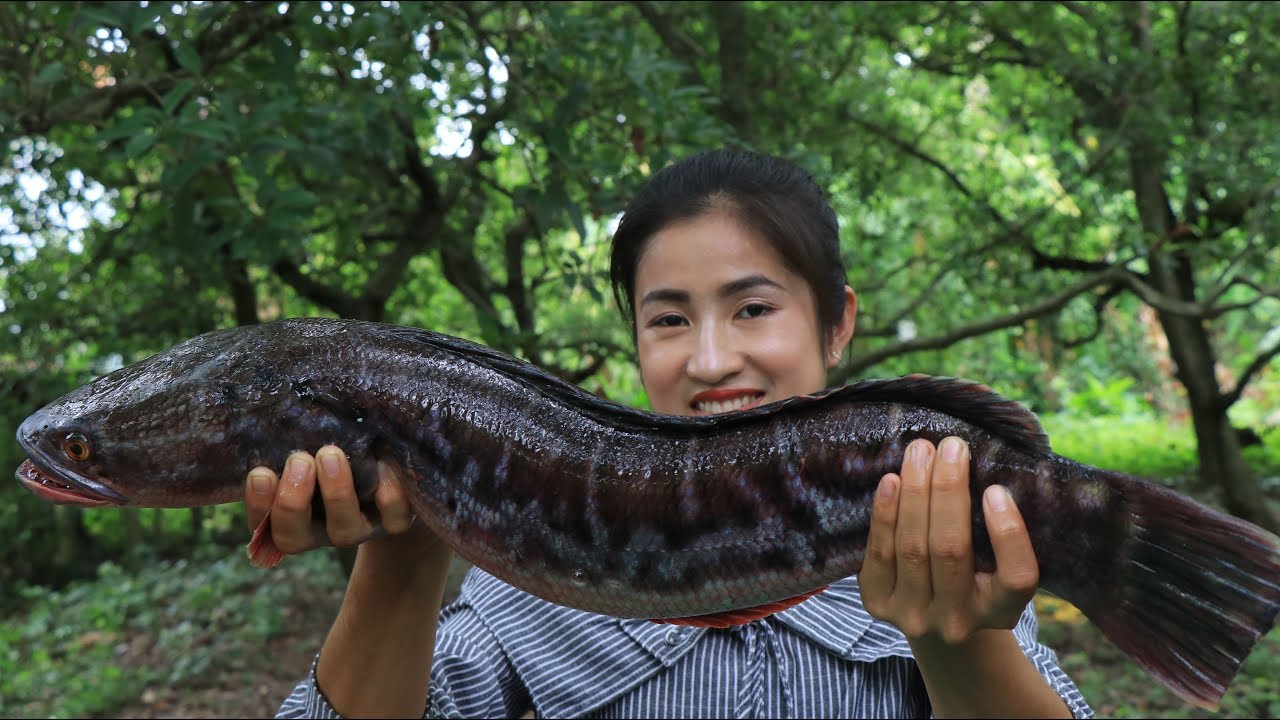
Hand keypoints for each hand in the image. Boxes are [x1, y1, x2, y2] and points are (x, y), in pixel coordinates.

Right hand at [244, 445, 426, 563]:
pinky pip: (393, 519)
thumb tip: (277, 404)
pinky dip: (389, 494)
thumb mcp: (312, 445)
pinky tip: (382, 465)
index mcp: (292, 516)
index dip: (259, 503)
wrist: (391, 473)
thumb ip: (296, 437)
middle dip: (292, 500)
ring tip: (331, 454)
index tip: (260, 472)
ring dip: (336, 493)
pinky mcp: (394, 523)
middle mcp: (321, 530)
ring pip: (344, 531)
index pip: (263, 523)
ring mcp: (359, 529)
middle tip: (299, 460)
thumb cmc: (338, 450)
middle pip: (294, 536)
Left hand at [858, 436, 1039, 643]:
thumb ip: (996, 531)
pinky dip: (885, 513)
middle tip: (950, 446)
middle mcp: (958, 621)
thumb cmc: (975, 578)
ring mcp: (914, 615)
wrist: (933, 624)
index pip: (1017, 578)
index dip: (1008, 534)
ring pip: (912, 546)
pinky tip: (891, 480)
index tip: (996, 489)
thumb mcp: (997, 567)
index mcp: (1002, 612)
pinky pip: (879, 552)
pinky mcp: (878, 604)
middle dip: (947, 490)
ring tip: (920, 452)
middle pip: (951, 550)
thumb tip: (975, 464)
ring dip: (914, 491)